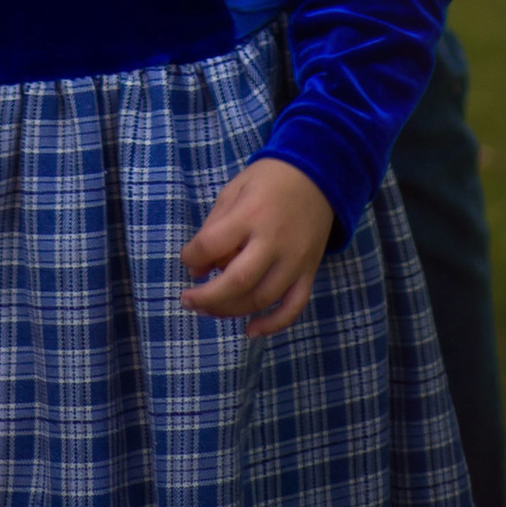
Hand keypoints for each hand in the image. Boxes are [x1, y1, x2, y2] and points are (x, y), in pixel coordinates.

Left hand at [178, 154, 334, 336]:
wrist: (317, 175)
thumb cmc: (268, 180)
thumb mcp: (235, 189)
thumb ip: (214, 225)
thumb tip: (197, 267)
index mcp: (250, 214)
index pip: (212, 245)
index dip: (191, 257)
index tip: (187, 260)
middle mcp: (273, 241)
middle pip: (238, 281)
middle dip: (207, 297)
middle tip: (187, 301)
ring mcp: (295, 260)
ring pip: (262, 298)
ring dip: (231, 311)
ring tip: (209, 310)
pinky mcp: (309, 272)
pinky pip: (293, 307)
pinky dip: (273, 325)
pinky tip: (251, 331)